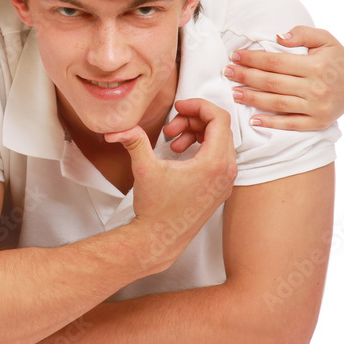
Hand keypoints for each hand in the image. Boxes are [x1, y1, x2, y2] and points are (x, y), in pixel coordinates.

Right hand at [107, 99, 236, 271]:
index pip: (218, 118)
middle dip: (193, 120)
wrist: (160, 238)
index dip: (198, 105)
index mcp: (214, 163)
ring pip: (220, 142)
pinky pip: (219, 157)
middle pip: (220, 128)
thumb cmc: (156, 208)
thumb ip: (133, 140)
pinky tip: (180, 155)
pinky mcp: (220, 189)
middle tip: (170, 128)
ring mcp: (226, 181)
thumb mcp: (143, 168)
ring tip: (173, 142)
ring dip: (196, 134)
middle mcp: (227, 171)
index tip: (179, 107)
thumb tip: (117, 129)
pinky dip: (201, 149)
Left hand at [225, 25, 343, 130]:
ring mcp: (317, 107)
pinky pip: (291, 124)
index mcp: (317, 66)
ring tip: (234, 93)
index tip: (235, 56)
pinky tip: (253, 120)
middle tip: (227, 72)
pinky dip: (271, 123)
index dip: (253, 59)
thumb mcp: (325, 39)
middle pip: (272, 83)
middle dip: (246, 77)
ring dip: (252, 99)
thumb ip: (302, 34)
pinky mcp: (318, 122)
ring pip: (277, 104)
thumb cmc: (337, 58)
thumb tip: (278, 37)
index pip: (276, 63)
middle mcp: (317, 88)